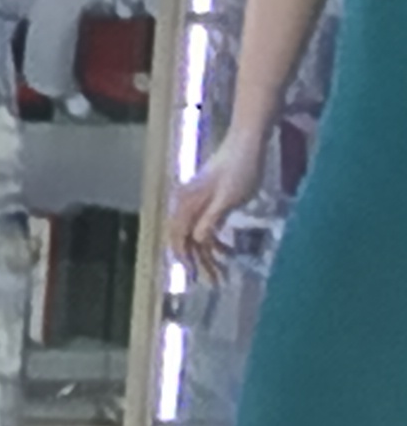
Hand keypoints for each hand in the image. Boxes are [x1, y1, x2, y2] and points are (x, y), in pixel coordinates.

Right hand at [174, 136, 266, 276]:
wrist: (247, 142)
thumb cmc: (240, 168)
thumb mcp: (229, 197)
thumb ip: (211, 219)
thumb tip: (198, 240)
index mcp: (189, 201)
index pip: (179, 236)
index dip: (186, 258)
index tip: (197, 278)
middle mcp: (188, 202)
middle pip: (187, 238)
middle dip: (199, 262)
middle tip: (215, 282)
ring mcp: (197, 200)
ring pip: (197, 234)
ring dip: (207, 255)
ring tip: (222, 273)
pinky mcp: (209, 199)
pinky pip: (205, 225)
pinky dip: (214, 241)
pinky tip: (226, 251)